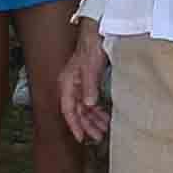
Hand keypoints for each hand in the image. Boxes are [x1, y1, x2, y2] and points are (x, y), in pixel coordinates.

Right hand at [56, 27, 110, 142]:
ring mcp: (79, 85)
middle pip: (77, 112)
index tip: (81, 138)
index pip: (68, 109)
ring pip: (84, 108)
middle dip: (87, 125)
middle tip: (98, 137)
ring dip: (93, 119)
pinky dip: (97, 110)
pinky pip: (91, 102)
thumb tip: (89, 105)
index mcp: (67, 83)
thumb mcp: (91, 68)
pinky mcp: (88, 83)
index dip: (74, 125)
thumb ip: (89, 86)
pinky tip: (105, 117)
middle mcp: (71, 86)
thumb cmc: (91, 48)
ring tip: (104, 130)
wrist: (96, 34)